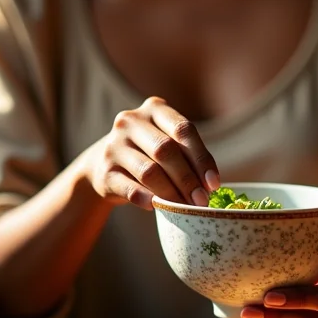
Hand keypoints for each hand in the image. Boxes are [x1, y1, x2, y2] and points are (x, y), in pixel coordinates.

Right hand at [82, 96, 219, 209]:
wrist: (104, 163)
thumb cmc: (148, 152)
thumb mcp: (167, 140)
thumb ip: (187, 154)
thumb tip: (210, 184)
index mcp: (154, 108)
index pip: (183, 130)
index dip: (201, 158)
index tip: (213, 183)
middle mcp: (131, 121)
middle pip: (166, 150)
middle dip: (188, 179)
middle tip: (201, 200)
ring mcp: (114, 145)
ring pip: (149, 171)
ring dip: (171, 193)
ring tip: (185, 208)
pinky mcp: (104, 171)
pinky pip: (130, 189)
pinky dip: (147, 200)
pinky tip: (158, 207)